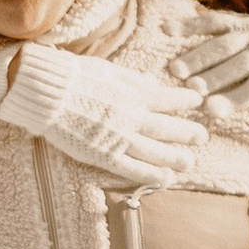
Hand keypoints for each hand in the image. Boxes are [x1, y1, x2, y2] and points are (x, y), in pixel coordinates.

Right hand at [1, 44, 207, 186]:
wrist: (46, 93)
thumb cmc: (73, 76)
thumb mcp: (108, 69)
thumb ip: (133, 79)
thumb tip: (153, 82)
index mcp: (133, 92)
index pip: (168, 98)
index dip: (185, 101)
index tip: (198, 102)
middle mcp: (132, 116)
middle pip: (167, 127)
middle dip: (187, 132)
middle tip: (202, 137)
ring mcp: (119, 137)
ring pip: (156, 151)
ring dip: (175, 157)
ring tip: (189, 162)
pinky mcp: (104, 155)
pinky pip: (133, 168)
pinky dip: (151, 175)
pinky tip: (165, 179)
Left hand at [173, 12, 248, 161]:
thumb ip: (229, 37)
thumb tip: (191, 42)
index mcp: (245, 23)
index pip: (213, 22)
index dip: (188, 25)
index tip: (163, 30)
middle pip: (222, 46)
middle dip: (196, 58)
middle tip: (173, 71)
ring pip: (236, 67)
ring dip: (213, 80)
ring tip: (192, 93)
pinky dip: (233, 100)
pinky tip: (216, 111)